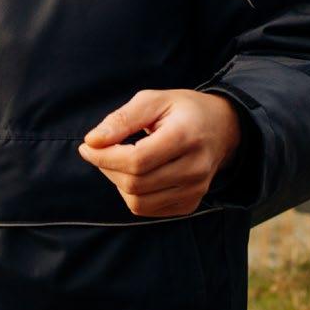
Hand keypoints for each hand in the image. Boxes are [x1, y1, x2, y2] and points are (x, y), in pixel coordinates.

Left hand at [78, 89, 241, 217]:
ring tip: (115, 159)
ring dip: (116, 182)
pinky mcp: (189, 205)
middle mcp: (194, 170)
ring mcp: (195, 191)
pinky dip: (131, 194)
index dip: (105, 157)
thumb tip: (91, 141)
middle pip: (136, 183)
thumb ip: (121, 119)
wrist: (222, 128)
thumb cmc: (182, 109)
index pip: (137, 161)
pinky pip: (148, 210)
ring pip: (139, 202)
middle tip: (98, 149)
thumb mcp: (152, 100)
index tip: (87, 146)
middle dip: (107, 167)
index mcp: (185, 137)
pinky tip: (132, 172)